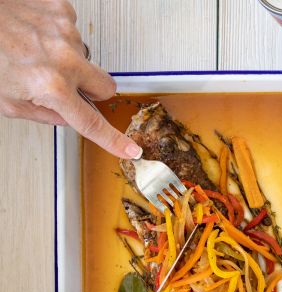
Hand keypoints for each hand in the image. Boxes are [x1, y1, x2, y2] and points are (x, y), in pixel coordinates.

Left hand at [0, 0, 141, 158]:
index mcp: (51, 87)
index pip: (91, 121)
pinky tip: (36, 33)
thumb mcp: (5, 99)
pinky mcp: (61, 10)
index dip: (113, 139)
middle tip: (67, 85)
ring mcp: (66, 32)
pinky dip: (56, 34)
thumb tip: (64, 116)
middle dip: (90, 89)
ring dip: (67, 58)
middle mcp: (64, 59)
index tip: (130, 148)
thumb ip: (40, 113)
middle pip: (105, 86)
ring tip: (36, 50)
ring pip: (86, 56)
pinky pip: (72, 30)